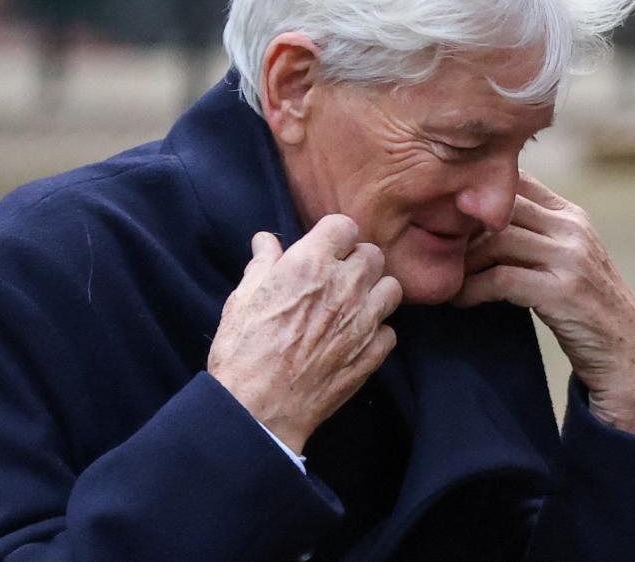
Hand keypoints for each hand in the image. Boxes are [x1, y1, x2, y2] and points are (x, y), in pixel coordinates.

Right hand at [208, 214, 401, 453]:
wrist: (257, 409)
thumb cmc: (242, 353)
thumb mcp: (242, 299)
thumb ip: (262, 264)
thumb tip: (266, 242)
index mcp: (309, 265)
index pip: (344, 225)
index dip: (334, 235)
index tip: (324, 248)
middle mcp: (343, 286)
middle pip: (372, 254)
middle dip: (356, 260)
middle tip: (338, 276)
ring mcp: (362, 321)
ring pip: (391, 288)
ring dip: (374, 291)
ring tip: (354, 304)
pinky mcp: (371, 354)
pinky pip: (390, 330)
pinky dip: (376, 331)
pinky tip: (355, 337)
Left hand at [456, 172, 634, 435]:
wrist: (628, 355)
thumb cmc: (586, 308)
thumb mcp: (564, 260)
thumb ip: (532, 235)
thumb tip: (473, 221)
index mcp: (571, 215)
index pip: (516, 182)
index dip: (475, 195)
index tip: (444, 217)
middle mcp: (572, 228)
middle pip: (499, 207)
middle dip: (462, 227)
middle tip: (434, 248)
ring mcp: (570, 258)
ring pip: (496, 240)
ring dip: (463, 261)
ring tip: (446, 277)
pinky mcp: (562, 291)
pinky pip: (501, 278)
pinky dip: (472, 289)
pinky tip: (460, 300)